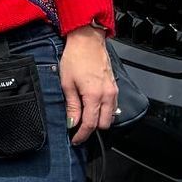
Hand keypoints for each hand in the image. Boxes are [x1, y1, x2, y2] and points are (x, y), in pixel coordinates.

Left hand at [60, 26, 116, 145]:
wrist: (87, 41)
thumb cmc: (75, 58)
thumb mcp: (67, 84)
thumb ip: (72, 106)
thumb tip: (72, 123)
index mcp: (94, 95)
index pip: (90, 124)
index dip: (82, 135)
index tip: (75, 140)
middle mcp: (107, 95)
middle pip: (104, 124)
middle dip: (91, 129)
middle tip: (78, 130)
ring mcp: (113, 91)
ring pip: (110, 116)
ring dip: (99, 121)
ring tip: (84, 118)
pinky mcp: (115, 86)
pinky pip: (113, 106)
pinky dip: (104, 111)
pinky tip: (93, 108)